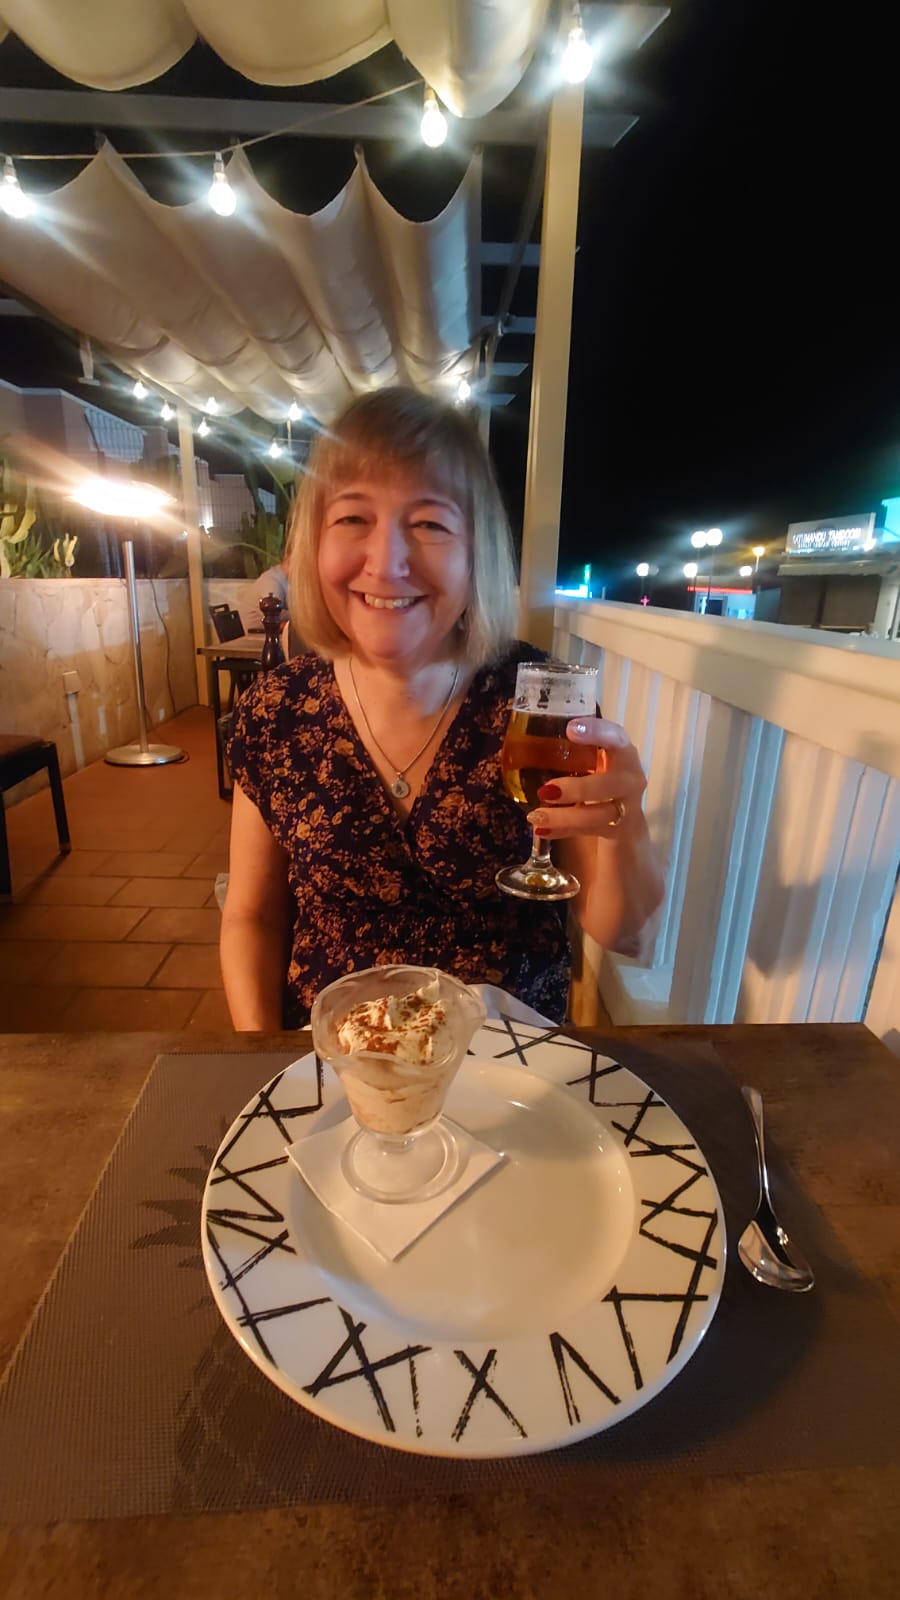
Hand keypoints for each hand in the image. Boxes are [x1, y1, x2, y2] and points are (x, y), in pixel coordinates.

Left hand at [525, 717, 647, 839]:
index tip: (571, 729)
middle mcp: (630, 778)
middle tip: (547, 790)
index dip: (597, 732)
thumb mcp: (591, 761)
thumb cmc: (600, 778)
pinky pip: (590, 832)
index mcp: (622, 752)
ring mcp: (628, 806)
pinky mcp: (620, 830)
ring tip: (536, 816)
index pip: (615, 736)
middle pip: (610, 784)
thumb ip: (570, 752)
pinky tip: (542, 830)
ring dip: (566, 816)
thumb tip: (519, 742)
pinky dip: (564, 831)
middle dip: (578, 788)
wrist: (625, 818)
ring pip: (600, 814)